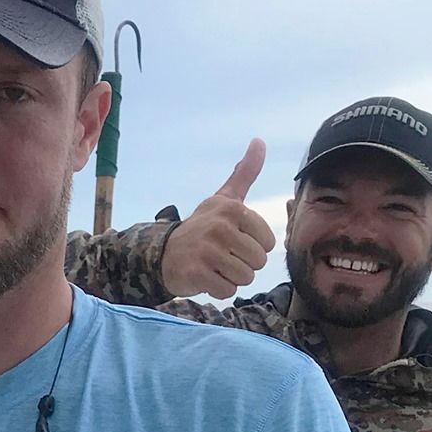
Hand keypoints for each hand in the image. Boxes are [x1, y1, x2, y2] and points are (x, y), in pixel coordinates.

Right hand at [161, 139, 276, 299]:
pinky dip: (219, 289)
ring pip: (244, 278)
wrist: (163, 252)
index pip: (267, 243)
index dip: (254, 248)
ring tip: (216, 266)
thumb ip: (244, 173)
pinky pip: (226, 290)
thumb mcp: (224, 198)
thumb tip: (260, 141)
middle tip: (224, 256)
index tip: (235, 241)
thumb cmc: (202, 227)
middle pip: (258, 262)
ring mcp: (207, 250)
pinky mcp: (197, 273)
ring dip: (232, 278)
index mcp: (232, 208)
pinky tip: (207, 277)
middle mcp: (220, 226)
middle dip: (244, 265)